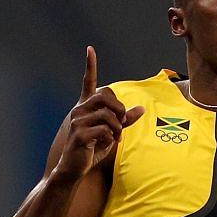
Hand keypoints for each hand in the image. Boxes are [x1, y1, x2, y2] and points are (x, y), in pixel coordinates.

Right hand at [51, 47, 145, 183]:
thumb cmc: (92, 148)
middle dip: (120, 109)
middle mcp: (79, 109)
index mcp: (86, 107)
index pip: (88, 82)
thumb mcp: (111, 132)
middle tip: (121, 123)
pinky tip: (108, 142)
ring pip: (108, 114)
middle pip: (106, 95)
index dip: (90, 66)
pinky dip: (112, 136)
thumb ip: (125, 120)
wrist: (74, 167)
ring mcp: (78, 121)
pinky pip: (105, 129)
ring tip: (115, 136)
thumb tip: (141, 108)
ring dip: (118, 126)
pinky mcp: (80, 133)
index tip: (90, 49)